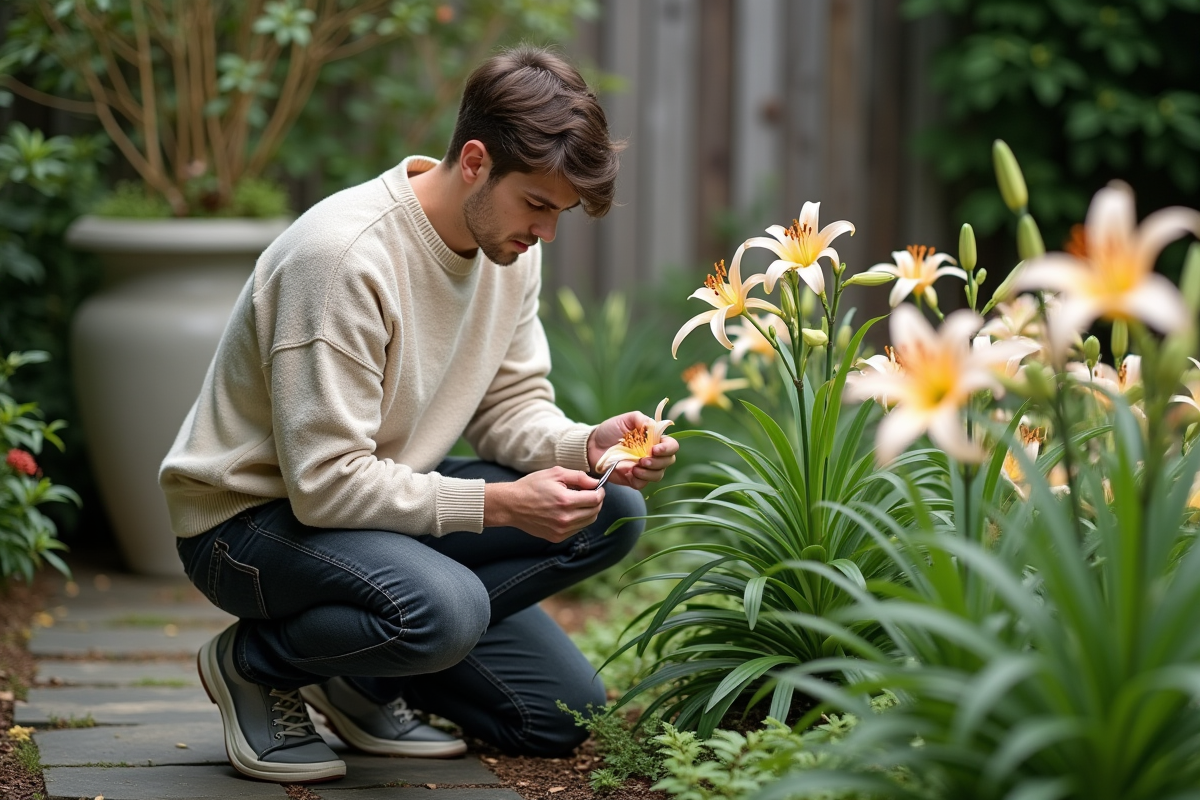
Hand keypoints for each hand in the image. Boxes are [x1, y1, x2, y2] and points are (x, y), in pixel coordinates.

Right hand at [484, 467, 604, 542]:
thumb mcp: (555, 473)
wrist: (512, 505)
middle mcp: (565, 519)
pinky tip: (569, 511)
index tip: (598, 488)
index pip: (596, 499)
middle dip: (596, 501)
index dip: (600, 492)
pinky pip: (577, 529)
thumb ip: (579, 477)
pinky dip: (579, 520)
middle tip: (590, 494)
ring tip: (578, 502)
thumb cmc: (532, 486)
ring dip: (589, 511)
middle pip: (595, 512)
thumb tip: (596, 483)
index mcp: (565, 501)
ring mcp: (561, 530)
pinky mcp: (557, 537)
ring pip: (588, 522)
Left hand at [587, 411, 678, 490]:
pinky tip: (631, 473)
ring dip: (649, 472)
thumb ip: (639, 419)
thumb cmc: (609, 430)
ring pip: (658, 475)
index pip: (671, 446)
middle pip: (668, 461)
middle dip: (658, 462)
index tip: (655, 449)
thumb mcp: (624, 420)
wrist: (592, 446)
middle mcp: (652, 455)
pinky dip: (640, 480)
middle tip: (643, 459)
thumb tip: (652, 425)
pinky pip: (643, 484)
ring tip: (635, 467)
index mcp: (653, 440)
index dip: (667, 449)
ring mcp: (644, 468)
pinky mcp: (633, 479)